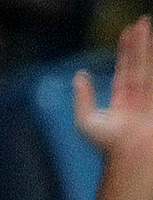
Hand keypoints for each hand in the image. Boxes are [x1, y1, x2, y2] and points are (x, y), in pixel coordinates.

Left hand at [76, 17, 152, 158]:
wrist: (130, 153)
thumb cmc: (108, 143)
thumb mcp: (85, 121)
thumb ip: (82, 98)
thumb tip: (79, 76)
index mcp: (124, 102)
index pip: (126, 70)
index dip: (127, 51)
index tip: (127, 32)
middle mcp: (140, 97)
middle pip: (140, 63)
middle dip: (140, 43)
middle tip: (142, 21)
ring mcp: (151, 98)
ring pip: (149, 65)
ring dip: (147, 45)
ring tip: (145, 25)